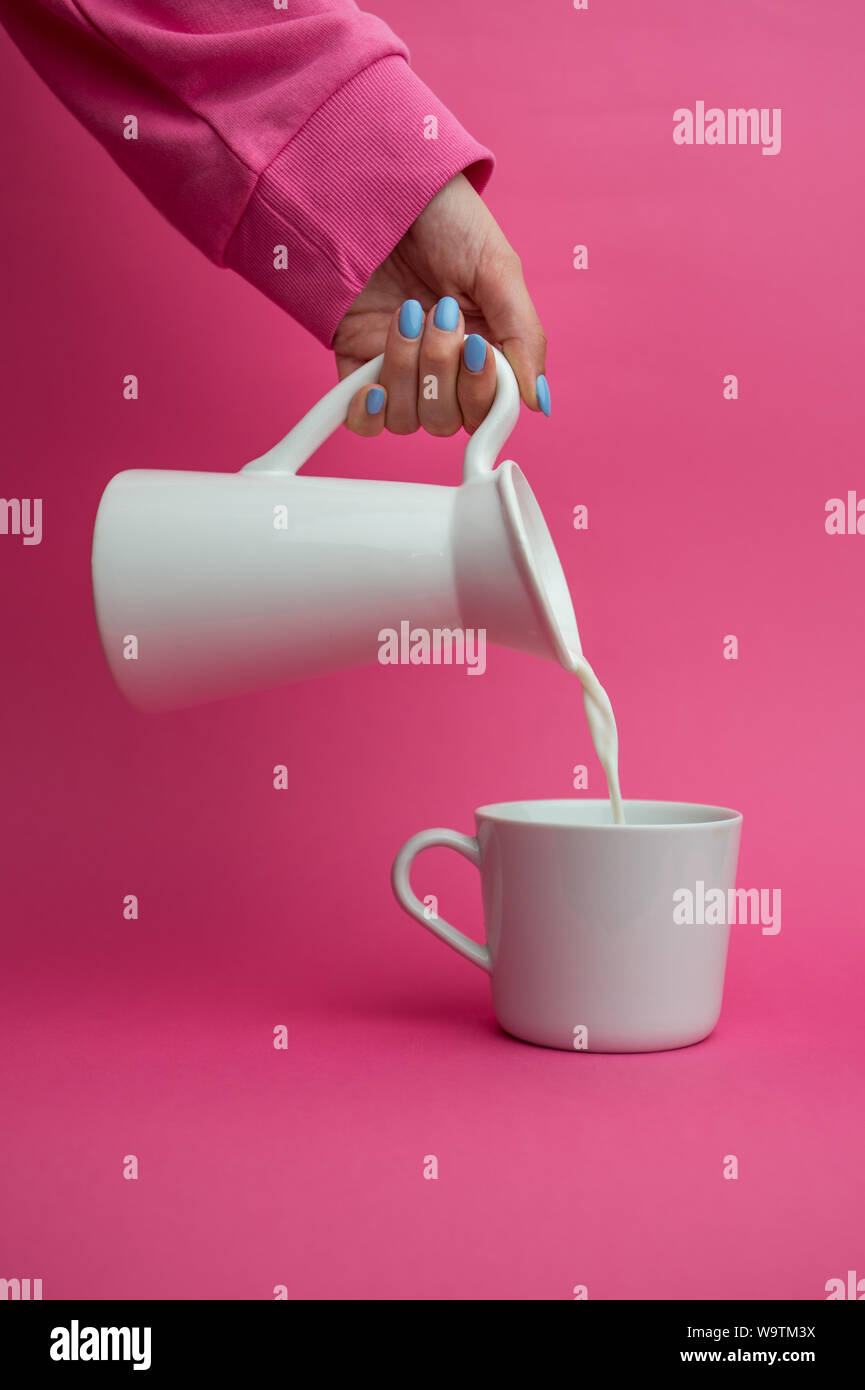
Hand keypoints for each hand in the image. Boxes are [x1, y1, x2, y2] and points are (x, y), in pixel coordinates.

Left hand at [333, 171, 549, 436]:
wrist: (381, 185)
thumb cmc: (448, 220)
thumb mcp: (500, 271)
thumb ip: (524, 338)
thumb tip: (537, 401)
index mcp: (486, 350)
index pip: (487, 409)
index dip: (480, 391)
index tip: (476, 347)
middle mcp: (443, 368)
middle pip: (445, 419)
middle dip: (441, 369)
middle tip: (437, 312)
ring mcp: (398, 369)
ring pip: (406, 419)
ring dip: (405, 372)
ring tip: (406, 314)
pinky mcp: (356, 364)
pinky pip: (363, 421)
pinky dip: (367, 413)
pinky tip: (371, 387)